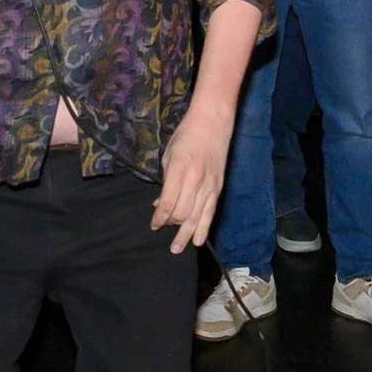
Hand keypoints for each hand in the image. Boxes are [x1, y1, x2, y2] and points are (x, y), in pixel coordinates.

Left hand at [152, 104, 233, 252]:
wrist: (213, 122)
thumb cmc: (186, 135)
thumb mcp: (168, 155)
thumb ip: (165, 182)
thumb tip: (159, 204)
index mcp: (179, 170)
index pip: (168, 203)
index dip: (159, 218)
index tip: (153, 224)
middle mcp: (195, 180)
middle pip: (182, 214)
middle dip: (170, 226)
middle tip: (163, 233)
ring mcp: (209, 185)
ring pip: (197, 218)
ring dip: (186, 235)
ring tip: (177, 248)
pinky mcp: (219, 187)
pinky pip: (210, 213)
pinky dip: (204, 228)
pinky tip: (198, 241)